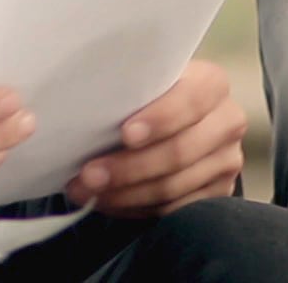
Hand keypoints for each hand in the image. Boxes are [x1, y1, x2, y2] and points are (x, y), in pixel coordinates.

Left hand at [67, 59, 245, 216]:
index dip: (159, 119)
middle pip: (180, 152)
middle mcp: (227, 120)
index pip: (189, 100)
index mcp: (210, 83)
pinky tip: (107, 201)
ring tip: (86, 190)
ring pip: (174, 186)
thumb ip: (123, 83)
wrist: (170, 116)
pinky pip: (176, 209)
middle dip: (128, 167)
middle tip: (88, 175)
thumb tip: (61, 100)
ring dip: (124, 192)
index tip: (125, 134)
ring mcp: (226, 159)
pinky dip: (136, 207)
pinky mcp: (218, 191)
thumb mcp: (139, 78)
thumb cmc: (144, 92)